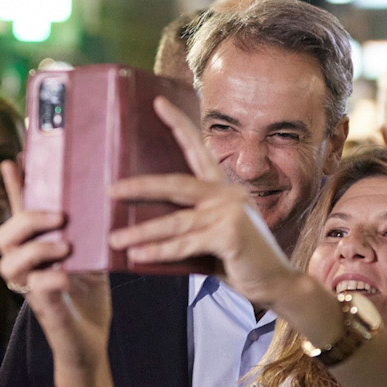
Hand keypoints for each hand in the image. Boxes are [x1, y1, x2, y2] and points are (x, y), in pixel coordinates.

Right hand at [0, 161, 111, 381]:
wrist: (91, 343)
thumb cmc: (89, 297)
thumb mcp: (92, 257)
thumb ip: (89, 233)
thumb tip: (103, 198)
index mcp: (38, 250)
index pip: (19, 214)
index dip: (15, 187)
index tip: (15, 158)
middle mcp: (28, 268)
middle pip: (5, 235)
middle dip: (28, 220)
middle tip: (60, 218)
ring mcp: (32, 289)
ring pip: (10, 262)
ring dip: (37, 250)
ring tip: (65, 248)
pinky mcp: (44, 310)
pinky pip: (36, 291)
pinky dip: (48, 280)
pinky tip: (64, 277)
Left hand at [107, 97, 296, 306]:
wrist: (276, 283)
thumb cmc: (242, 261)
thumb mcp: (213, 236)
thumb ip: (190, 227)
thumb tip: (145, 230)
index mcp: (224, 190)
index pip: (199, 151)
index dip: (178, 125)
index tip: (158, 103)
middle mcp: (228, 196)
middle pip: (176, 184)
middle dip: (140, 186)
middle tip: (110, 190)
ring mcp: (230, 214)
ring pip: (175, 221)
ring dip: (141, 232)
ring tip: (114, 238)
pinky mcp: (229, 235)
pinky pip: (184, 244)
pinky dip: (159, 251)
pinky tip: (138, 256)